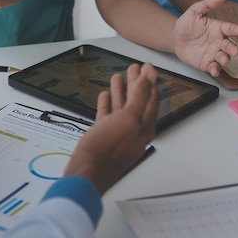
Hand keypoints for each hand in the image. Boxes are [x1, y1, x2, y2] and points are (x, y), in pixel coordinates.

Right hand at [64, 63, 158, 194]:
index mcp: (144, 125)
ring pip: (122, 106)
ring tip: (119, 75)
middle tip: (134, 67)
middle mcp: (133, 128)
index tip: (148, 66)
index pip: (151, 98)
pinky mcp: (103, 136)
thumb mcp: (128, 118)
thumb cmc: (108, 149)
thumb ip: (140, 97)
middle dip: (136, 82)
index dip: (151, 80)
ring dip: (121, 90)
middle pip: (137, 100)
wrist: (87, 172)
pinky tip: (105, 95)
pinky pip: (107, 116)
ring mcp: (118, 132)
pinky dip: (107, 104)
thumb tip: (150, 78)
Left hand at [173, 0, 237, 75]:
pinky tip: (215, 71)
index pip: (229, 28)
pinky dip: (215, 70)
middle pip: (229, 46)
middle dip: (233, 49)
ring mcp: (213, 53)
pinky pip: (213, 67)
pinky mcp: (206, 63)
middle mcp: (219, 42)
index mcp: (219, 28)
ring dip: (225, 59)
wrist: (175, 38)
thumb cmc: (187, 24)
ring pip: (223, 57)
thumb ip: (207, 4)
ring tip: (224, 60)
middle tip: (235, 51)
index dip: (235, 29)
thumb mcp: (194, 11)